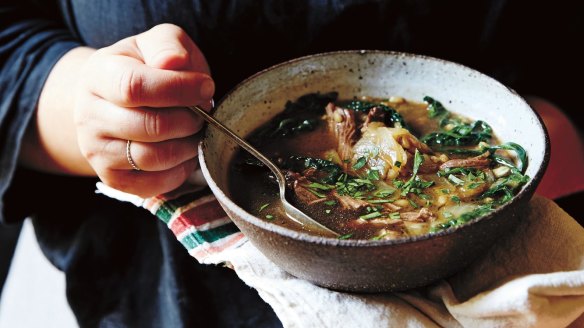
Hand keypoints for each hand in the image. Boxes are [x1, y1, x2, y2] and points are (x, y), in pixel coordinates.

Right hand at [74, 24, 213, 196]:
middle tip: (203, 113)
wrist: (114, 100)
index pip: (135, 87)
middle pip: (149, 127)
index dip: (178, 89)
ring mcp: (97, 151)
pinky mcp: (112, 179)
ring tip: (195, 131)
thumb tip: (175, 63)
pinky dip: (179, 172)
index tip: (206, 87)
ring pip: (153, 159)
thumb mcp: (156, 43)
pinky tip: (184, 154)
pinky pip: (153, 185)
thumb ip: (168, 45)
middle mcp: (89, 115)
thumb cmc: (145, 69)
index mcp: (98, 75)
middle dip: (189, 121)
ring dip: (187, 147)